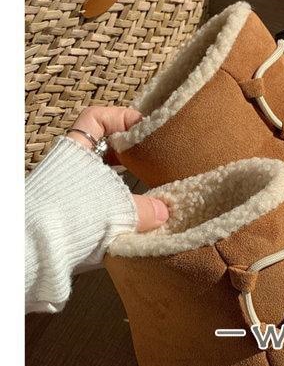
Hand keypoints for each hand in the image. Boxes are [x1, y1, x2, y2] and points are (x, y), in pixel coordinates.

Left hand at [68, 107, 168, 232]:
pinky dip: (118, 205)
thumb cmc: (71, 215)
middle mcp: (71, 166)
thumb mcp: (115, 207)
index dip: (122, 118)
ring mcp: (70, 189)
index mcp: (76, 151)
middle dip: (131, 154)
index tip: (146, 128)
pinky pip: (100, 201)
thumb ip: (144, 208)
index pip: (96, 119)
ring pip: (102, 176)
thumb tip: (164, 211)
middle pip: (103, 148)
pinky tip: (135, 215)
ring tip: (149, 189)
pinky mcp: (71, 213)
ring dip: (125, 183)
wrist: (37, 247)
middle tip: (154, 159)